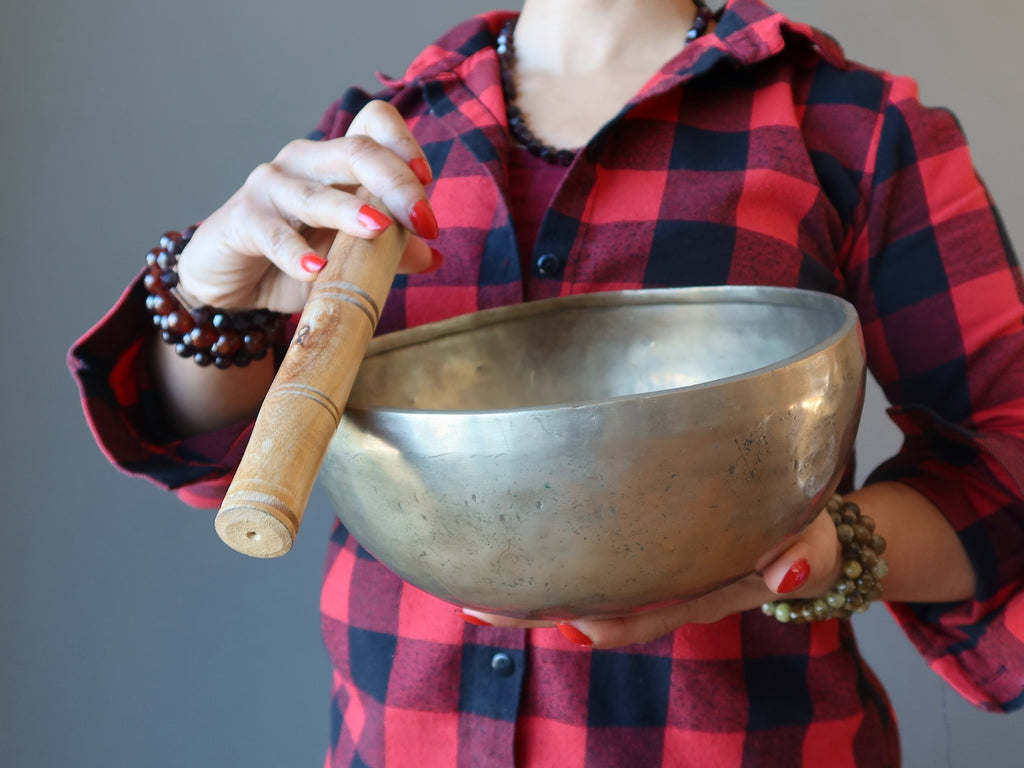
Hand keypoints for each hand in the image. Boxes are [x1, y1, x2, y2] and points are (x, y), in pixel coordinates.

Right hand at [175, 100, 438, 313]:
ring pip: (317, 194)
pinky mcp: (244, 220)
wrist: (230, 281)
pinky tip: (314, 270)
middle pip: (357, 151)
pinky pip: (274, 235)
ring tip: (378, 229)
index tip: (427, 182)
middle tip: (424, 221)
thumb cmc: (295, 259)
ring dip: (350, 212)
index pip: (374, 123)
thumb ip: (388, 253)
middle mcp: (306, 162)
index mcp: (337, 162)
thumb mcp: (350, 260)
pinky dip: (296, 253)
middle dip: (397, 183)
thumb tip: (433, 257)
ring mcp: (271, 187)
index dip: (404, 144)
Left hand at [463, 507, 842, 648]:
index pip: (638, 615)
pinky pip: (588, 554)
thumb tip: (787, 570)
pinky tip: (511, 537)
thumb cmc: (802, 543)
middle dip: (534, 610)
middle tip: (477, 607)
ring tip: (470, 580)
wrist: (799, 541)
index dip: (598, 621)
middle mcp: (660, 588)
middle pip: (589, 608)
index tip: (561, 620)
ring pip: (580, 584)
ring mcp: (646, 569)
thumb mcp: (811, 549)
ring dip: (530, 584)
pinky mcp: (639, 544)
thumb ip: (805, 556)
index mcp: (696, 594)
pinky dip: (550, 552)